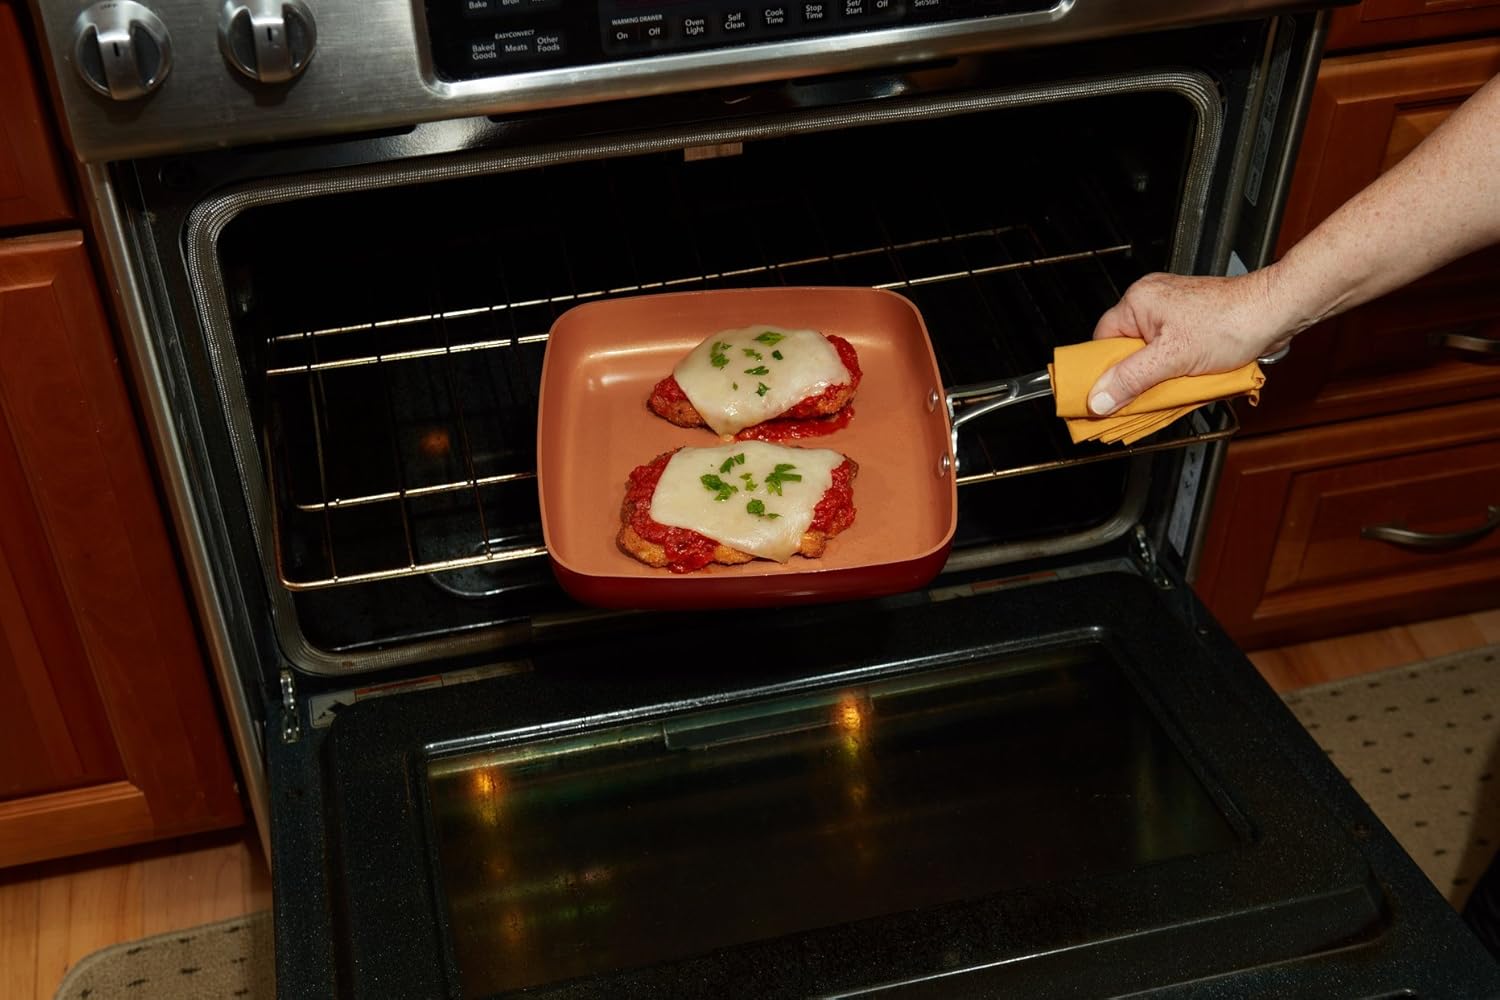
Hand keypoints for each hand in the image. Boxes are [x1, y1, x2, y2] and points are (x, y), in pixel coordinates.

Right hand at [1086, 270, 1292, 415]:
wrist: (1276, 312)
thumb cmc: (1232, 322)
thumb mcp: (1172, 359)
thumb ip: (1131, 379)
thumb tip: (1099, 398)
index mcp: (1138, 301)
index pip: (1101, 341)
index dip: (1103, 369)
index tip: (1104, 394)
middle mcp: (1152, 302)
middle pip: (1125, 350)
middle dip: (1135, 376)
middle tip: (1144, 394)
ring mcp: (1172, 312)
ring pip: (1149, 354)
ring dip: (1158, 376)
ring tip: (1173, 385)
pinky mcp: (1190, 324)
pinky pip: (1169, 353)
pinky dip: (1174, 370)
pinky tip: (1186, 379)